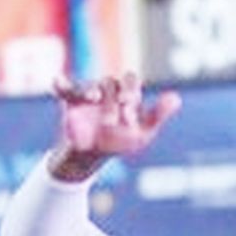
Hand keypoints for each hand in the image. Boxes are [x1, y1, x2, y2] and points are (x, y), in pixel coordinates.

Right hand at [51, 72, 180, 173]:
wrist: (94, 153)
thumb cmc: (122, 141)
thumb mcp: (144, 132)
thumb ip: (158, 115)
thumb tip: (177, 98)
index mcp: (126, 93)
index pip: (130, 81)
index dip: (130, 90)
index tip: (128, 104)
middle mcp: (107, 90)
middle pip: (109, 83)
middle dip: (111, 96)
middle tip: (112, 116)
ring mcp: (88, 94)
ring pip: (88, 86)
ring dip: (90, 91)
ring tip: (91, 98)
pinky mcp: (70, 100)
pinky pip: (63, 88)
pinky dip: (60, 84)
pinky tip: (58, 84)